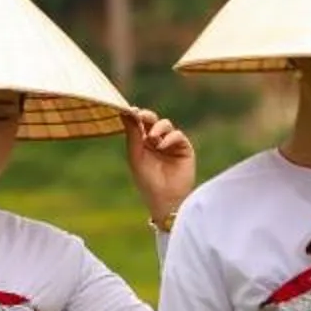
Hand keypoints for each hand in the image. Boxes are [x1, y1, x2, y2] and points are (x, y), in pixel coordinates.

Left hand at [123, 110, 195, 228]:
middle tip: (140, 115)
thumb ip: (133, 134)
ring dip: (158, 127)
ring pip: (166, 125)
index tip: (130, 111)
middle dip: (146, 116)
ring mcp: (171, 144)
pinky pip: (178, 135)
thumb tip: (126, 112)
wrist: (165, 200)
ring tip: (152, 138)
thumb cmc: (147, 181)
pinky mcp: (184, 148)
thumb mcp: (136, 156)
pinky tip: (162, 146)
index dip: (135, 116)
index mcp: (142, 143)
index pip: (139, 124)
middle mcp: (157, 141)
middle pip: (152, 120)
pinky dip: (170, 137)